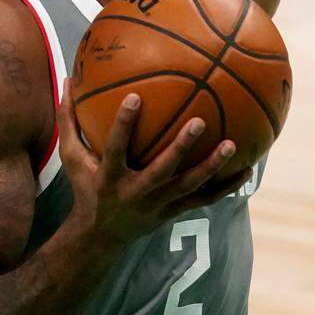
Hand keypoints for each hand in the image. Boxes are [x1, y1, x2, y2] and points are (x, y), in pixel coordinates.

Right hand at [56, 78, 253, 247]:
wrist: (101, 235)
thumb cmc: (86, 186)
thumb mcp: (72, 157)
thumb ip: (68, 119)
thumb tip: (66, 78)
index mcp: (110, 177)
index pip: (116, 149)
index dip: (124, 125)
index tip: (135, 97)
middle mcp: (136, 192)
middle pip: (162, 170)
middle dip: (180, 148)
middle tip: (199, 121)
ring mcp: (158, 204)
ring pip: (189, 186)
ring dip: (211, 167)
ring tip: (231, 145)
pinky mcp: (174, 212)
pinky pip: (206, 199)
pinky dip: (227, 185)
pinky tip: (248, 167)